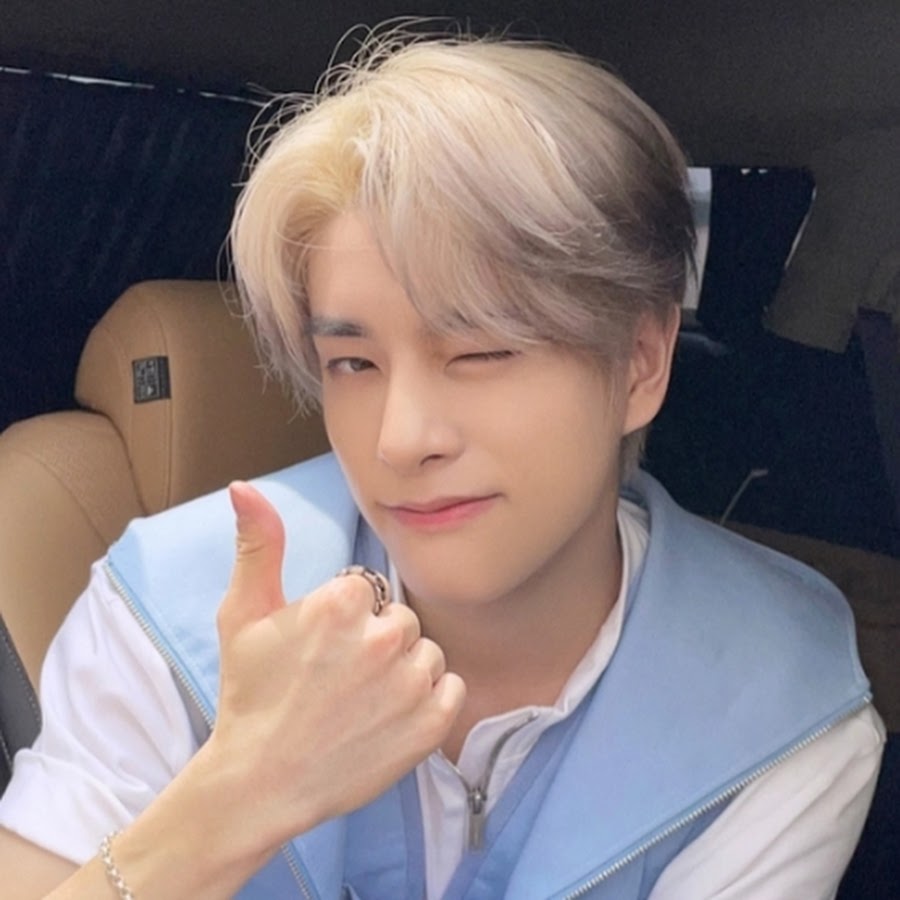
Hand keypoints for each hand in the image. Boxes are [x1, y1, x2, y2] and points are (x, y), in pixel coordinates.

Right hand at [204, 481, 465, 853]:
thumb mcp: (243, 614)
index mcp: (342, 603)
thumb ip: (257, 544)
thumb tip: (244, 486)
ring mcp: (411, 684)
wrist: (260, 783)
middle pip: (400, 620)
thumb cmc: (249, 696)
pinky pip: (452, 688)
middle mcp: (384, 637)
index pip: (368, 589)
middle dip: (376, 642)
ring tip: (362, 701)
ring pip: (427, 653)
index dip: (344, 618)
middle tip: (338, 678)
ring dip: (404, 671)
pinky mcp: (431, 724)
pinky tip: (391, 718)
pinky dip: (430, 701)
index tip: (320, 649)